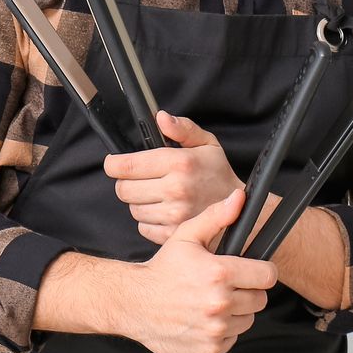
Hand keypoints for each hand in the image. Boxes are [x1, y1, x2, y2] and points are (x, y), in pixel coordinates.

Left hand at [104, 110, 241, 244]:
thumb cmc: (218, 174)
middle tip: (140, 178)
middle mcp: (175, 189)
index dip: (114, 164)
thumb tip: (161, 118)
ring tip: (157, 194)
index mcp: (180, 163)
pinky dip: (148, 220)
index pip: (127, 165)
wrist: (239, 208)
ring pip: (133, 208)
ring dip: (139, 201)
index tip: (115, 163)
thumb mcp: (206, 143)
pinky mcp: (173, 234)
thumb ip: (182, 128)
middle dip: (127, 182)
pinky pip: (143, 227)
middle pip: (124, 189)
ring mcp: (174, 214)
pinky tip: (163, 210)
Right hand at [119, 189, 276, 352]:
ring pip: (247, 320)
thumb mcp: (186, 236)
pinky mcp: (210, 349)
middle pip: (260, 299)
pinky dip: (223, 331)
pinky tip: (204, 318)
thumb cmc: (161, 271)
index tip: (251, 271)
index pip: (267, 275)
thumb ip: (216, 217)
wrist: (134, 303)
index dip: (261, 271)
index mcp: (219, 274)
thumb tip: (238, 200)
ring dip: (236, 312)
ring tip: (212, 301)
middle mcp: (219, 304)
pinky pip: (232, 339)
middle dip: (247, 291)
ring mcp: (215, 329)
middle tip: (225, 286)